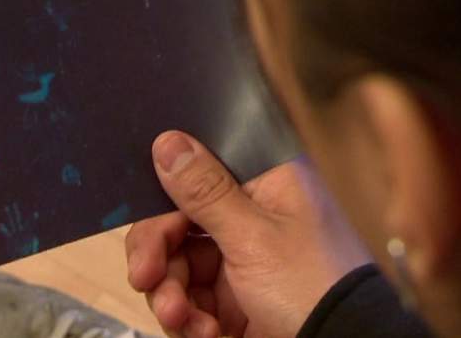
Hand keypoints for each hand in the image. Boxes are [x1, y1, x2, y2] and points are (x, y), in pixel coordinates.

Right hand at [126, 131, 369, 337]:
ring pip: (178, 266)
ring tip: (180, 319)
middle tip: (145, 277)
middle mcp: (252, 217)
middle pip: (178, 222)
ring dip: (170, 294)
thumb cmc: (315, 288)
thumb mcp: (254, 237)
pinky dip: (188, 319)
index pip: (198, 172)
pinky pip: (191, 301)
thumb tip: (168, 142)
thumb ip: (206, 191)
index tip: (146, 224)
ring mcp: (242, 261)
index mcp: (266, 185)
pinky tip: (205, 333)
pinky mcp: (235, 300)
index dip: (164, 198)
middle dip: (158, 254)